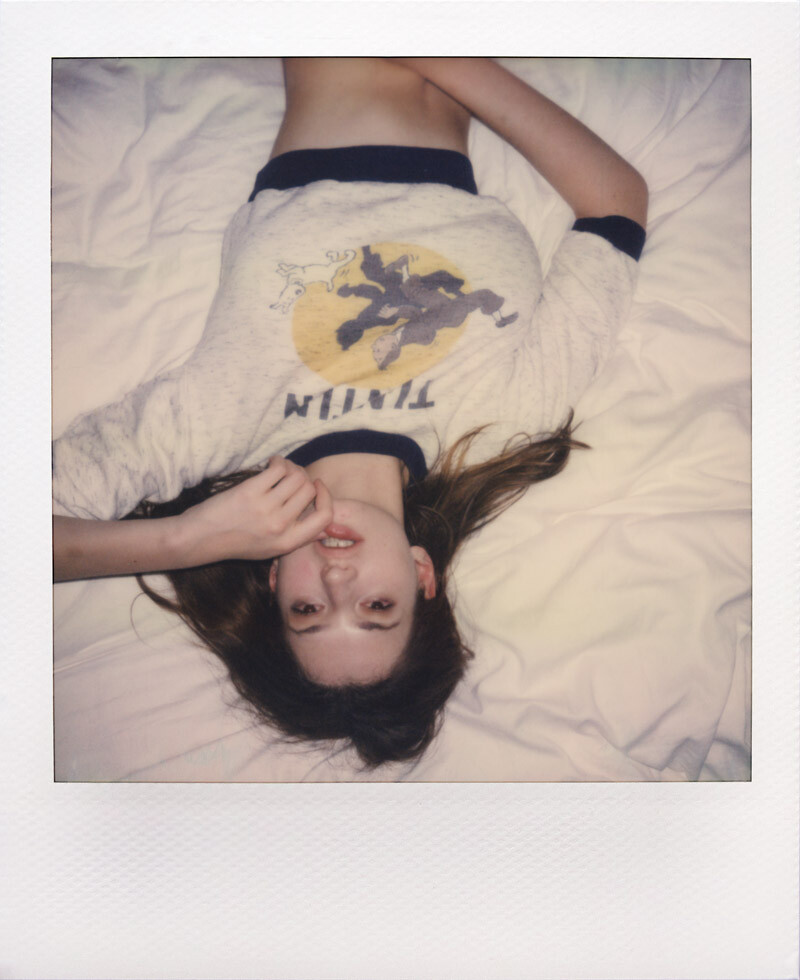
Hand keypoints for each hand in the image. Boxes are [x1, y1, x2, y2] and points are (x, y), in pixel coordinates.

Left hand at [177, 457, 332, 563]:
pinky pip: (278, 469)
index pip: (325, 518)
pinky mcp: (251, 492)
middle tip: (293, 475)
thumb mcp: (271, 549)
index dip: (327, 498)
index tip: (318, 487)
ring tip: (282, 468)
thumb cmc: (236, 542)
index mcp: (288, 542)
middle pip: (310, 491)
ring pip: (297, 477)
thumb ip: (297, 537)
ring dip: (293, 467)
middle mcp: (280, 526)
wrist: (202, 538)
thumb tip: (322, 524)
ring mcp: (266, 509)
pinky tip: (271, 463)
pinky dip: (279, 461)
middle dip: (305, 478)